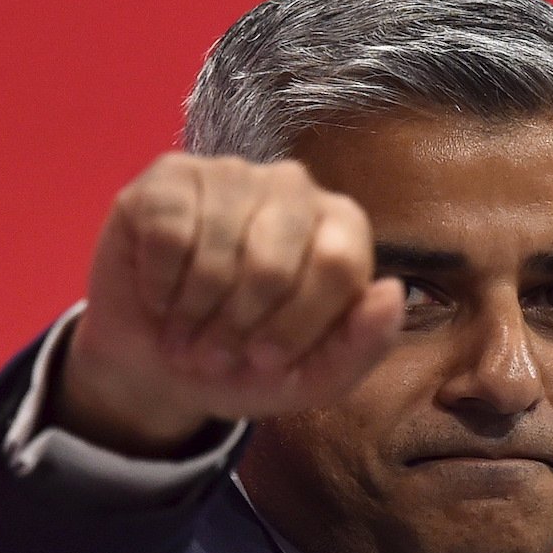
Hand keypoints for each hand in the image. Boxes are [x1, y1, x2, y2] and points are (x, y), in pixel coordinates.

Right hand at [53, 153, 404, 455]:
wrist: (159, 363)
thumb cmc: (246, 366)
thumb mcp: (313, 379)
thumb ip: (364, 344)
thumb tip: (393, 292)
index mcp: (341, 228)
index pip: (336, 267)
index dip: (294, 329)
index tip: (264, 361)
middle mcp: (292, 187)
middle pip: (272, 261)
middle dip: (237, 327)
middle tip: (214, 356)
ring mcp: (230, 173)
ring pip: (215, 248)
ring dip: (193, 312)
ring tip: (185, 334)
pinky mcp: (169, 177)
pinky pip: (167, 232)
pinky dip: (159, 284)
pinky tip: (159, 297)